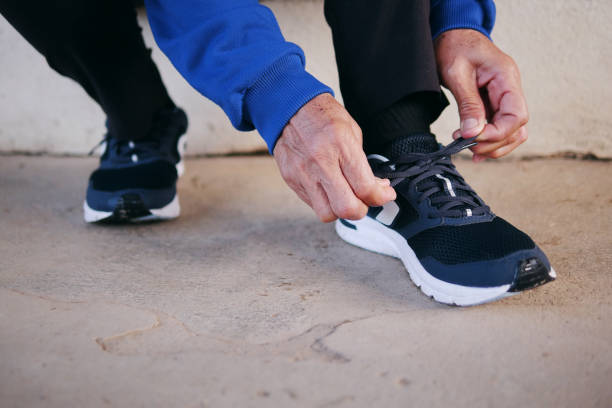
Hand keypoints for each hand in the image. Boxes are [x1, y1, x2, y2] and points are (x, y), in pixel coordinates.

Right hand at [273, 93, 395, 222]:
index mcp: (341, 146)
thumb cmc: (323, 117)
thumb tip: (375, 187)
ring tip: (345, 196)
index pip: (365, 188)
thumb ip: (362, 163)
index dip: (381, 197)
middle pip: (346, 208)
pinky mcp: (292, 180)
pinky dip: (325, 201)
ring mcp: (304, 174)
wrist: (290, 107)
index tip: (385, 194)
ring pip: (327, 213)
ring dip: (340, 210)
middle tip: (366, 199)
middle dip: (362, 209)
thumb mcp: (352, 132)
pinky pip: (312, 204)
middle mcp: (321, 163)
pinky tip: (330, 188)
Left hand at [435, 29, 528, 161]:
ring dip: (493, 145)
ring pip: (512, 131)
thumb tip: (472, 133)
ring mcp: (504, 97)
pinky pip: (499, 126)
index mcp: (506, 78)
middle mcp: (510, 88)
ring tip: (468, 148)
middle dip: (494, 143)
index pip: (516, 116)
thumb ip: (467, 103)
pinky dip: (488, 139)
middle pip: (517, 128)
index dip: (497, 134)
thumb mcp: (456, 73)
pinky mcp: (494, 103)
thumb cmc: (455, 47)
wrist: (453, 35)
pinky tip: (472, 145)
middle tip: (467, 146)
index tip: (473, 139)